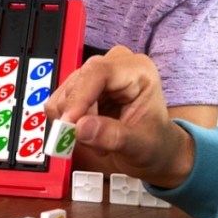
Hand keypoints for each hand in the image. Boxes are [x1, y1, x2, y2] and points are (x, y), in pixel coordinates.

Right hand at [44, 46, 194, 188]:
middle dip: (76, 116)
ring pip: (64, 94)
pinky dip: (67, 124)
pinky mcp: (82, 89)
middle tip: (87, 142)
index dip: (79, 96)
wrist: (156, 150)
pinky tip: (88, 133)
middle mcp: (114, 66)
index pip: (98, 72)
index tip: (69, 123)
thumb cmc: (156, 143)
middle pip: (77, 83)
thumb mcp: (141, 146)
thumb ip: (113, 136)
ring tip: (95, 140)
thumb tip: (81, 128)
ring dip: (72, 123)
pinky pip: (60, 104)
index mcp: (137, 71)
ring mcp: (96, 76)